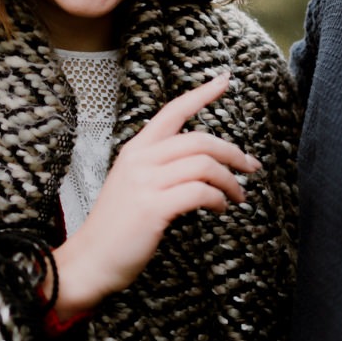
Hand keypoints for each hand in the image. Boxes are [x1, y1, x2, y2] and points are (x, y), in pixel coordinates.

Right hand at [48, 74, 259, 318]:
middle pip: (200, 140)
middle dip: (233, 152)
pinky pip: (200, 192)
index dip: (202, 94)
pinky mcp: (154, 208)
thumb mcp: (133, 184)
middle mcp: (141, 160)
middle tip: (250, 167)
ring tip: (237, 196)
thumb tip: (202, 164)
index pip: (172, 111)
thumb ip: (159, 167)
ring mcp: (146, 183)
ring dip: (230, 181)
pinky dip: (219, 199)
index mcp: (136, 149)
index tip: (225, 79)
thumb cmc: (117, 226)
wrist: (91, 260)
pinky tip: (220, 208)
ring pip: (204, 165)